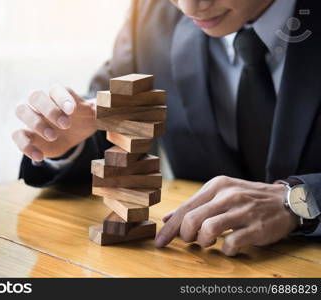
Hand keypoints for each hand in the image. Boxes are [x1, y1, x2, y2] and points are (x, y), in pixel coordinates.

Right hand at [12, 85, 95, 160]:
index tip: (72, 110)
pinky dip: (25, 146)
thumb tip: (110, 107)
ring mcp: (31, 116)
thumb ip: (101, 110)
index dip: (62, 98)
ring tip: (53, 137)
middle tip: (66, 125)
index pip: (56, 89)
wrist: (75, 132)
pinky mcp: (26, 133)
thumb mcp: (94, 114)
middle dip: (49, 110)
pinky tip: (40, 157)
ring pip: (21, 110)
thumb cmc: (83, 117)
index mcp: (58, 93)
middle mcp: (41, 101)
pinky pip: (17, 135)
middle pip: (35, 95)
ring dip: (35, 123)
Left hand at [155, 176, 299, 255]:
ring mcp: (243, 211)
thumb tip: (168, 219)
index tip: (160, 241)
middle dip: (185, 235)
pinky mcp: (256, 228)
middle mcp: (227, 195)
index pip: (185, 208)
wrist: (285, 200)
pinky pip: (231, 243)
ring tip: (208, 242)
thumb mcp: (220, 194)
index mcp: (216, 186)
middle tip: (189, 241)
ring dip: (203, 242)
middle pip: (192, 219)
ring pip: (208, 229)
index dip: (170, 228)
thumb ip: (194, 206)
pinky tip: (228, 246)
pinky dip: (225, 250)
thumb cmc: (246, 198)